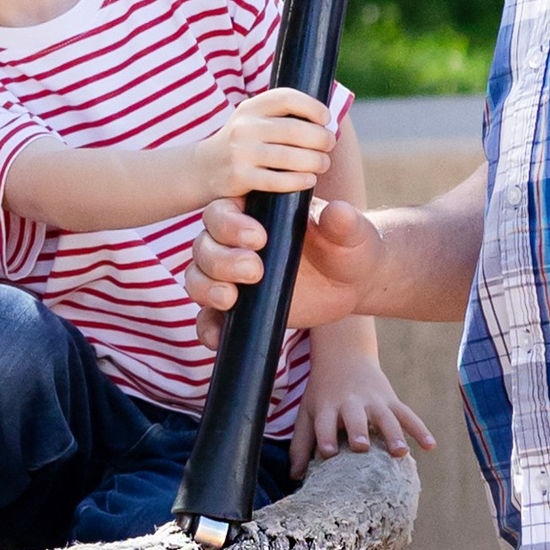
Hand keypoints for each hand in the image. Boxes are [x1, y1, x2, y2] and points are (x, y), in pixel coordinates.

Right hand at [185, 194, 382, 345]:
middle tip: (254, 271)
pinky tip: (216, 338)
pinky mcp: (237, 308)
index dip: (230, 224)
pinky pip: (208, 318)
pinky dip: (207, 328)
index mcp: (253, 211)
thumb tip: (337, 212)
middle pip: (204, 246)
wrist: (351, 279)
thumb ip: (342, 222)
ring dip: (206, 288)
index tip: (259, 238)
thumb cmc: (347, 245)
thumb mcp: (349, 232)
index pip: (223, 211)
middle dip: (220, 260)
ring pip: (197, 278)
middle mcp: (233, 241)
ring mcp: (231, 276)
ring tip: (231, 299)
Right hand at [205, 87, 336, 200]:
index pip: (286, 98)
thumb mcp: (254, 120)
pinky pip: (277, 180)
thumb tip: (327, 116)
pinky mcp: (239, 177)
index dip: (312, 106)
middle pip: (293, 130)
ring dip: (315, 161)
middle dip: (320, 138)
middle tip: (329, 145)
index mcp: (251, 108)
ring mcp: (240, 153)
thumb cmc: (243, 143)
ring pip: (289, 157)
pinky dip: (299, 181)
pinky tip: (309, 180)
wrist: (203, 169)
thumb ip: (282, 115)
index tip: (326, 118)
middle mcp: (244, 127)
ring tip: (323, 164)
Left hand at [302, 350, 437, 460]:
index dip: (326, 436)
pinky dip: (420, 429)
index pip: (325, 422)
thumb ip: (301, 444)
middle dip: (359, 431)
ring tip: (400, 452)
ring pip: (386, 417)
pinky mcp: (391, 400)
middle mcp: (351, 403)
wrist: (344, 356)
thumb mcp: (307, 412)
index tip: (329, 452)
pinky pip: (408, 414)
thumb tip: (294, 477)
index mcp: (327, 407)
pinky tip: (431, 446)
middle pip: (356, 417)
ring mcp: (374, 401)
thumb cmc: (323, 393)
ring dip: (393, 433)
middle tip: (362, 447)